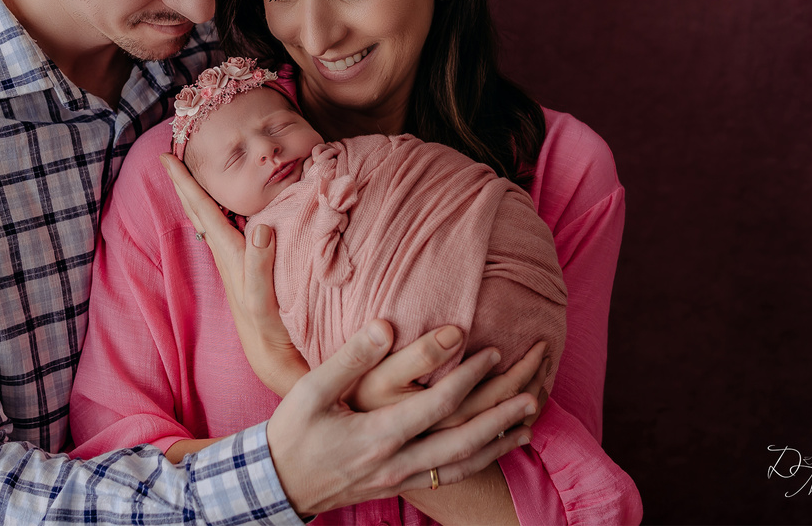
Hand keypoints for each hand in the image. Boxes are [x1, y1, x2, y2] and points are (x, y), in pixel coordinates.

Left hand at [162, 153, 307, 394]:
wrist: (275, 364)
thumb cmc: (270, 334)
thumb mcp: (262, 304)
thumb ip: (258, 268)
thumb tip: (260, 227)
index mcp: (230, 256)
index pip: (204, 211)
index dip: (186, 183)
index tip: (165, 156)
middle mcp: (229, 256)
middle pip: (202, 213)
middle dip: (187, 185)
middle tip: (173, 158)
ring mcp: (238, 264)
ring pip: (215, 222)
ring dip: (204, 199)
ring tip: (197, 177)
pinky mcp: (251, 271)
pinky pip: (233, 232)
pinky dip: (229, 215)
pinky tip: (236, 213)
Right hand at [267, 320, 535, 516]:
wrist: (278, 484)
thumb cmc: (293, 432)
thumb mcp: (311, 390)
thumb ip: (351, 358)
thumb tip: (384, 325)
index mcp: (378, 434)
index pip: (437, 404)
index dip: (468, 376)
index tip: (491, 349)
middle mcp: (396, 461)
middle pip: (463, 439)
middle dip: (500, 414)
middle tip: (532, 389)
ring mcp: (400, 478)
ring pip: (463, 463)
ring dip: (499, 441)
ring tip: (529, 419)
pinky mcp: (400, 485)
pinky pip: (451, 475)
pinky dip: (480, 460)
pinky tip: (496, 447)